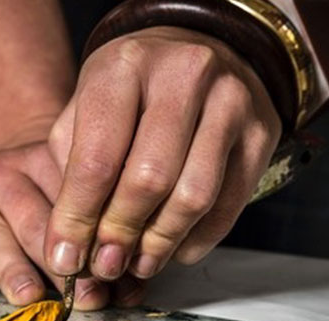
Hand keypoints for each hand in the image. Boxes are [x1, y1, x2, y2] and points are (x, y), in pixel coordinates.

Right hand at [0, 141, 148, 308]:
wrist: (5, 175)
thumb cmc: (51, 199)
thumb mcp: (80, 203)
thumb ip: (104, 243)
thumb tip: (129, 289)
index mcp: (50, 159)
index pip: (73, 200)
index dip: (94, 242)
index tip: (111, 275)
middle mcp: (6, 170)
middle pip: (33, 219)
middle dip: (59, 264)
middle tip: (79, 295)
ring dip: (12, 267)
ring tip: (28, 295)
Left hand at [44, 26, 281, 280]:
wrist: (200, 47)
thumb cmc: (130, 90)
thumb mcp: (85, 109)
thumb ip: (69, 171)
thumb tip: (67, 248)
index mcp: (125, 67)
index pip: (97, 159)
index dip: (78, 218)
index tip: (65, 257)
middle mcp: (183, 76)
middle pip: (148, 179)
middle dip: (121, 233)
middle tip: (104, 265)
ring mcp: (231, 101)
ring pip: (194, 196)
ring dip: (161, 242)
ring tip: (137, 263)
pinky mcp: (262, 130)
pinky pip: (231, 202)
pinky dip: (199, 238)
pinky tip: (174, 250)